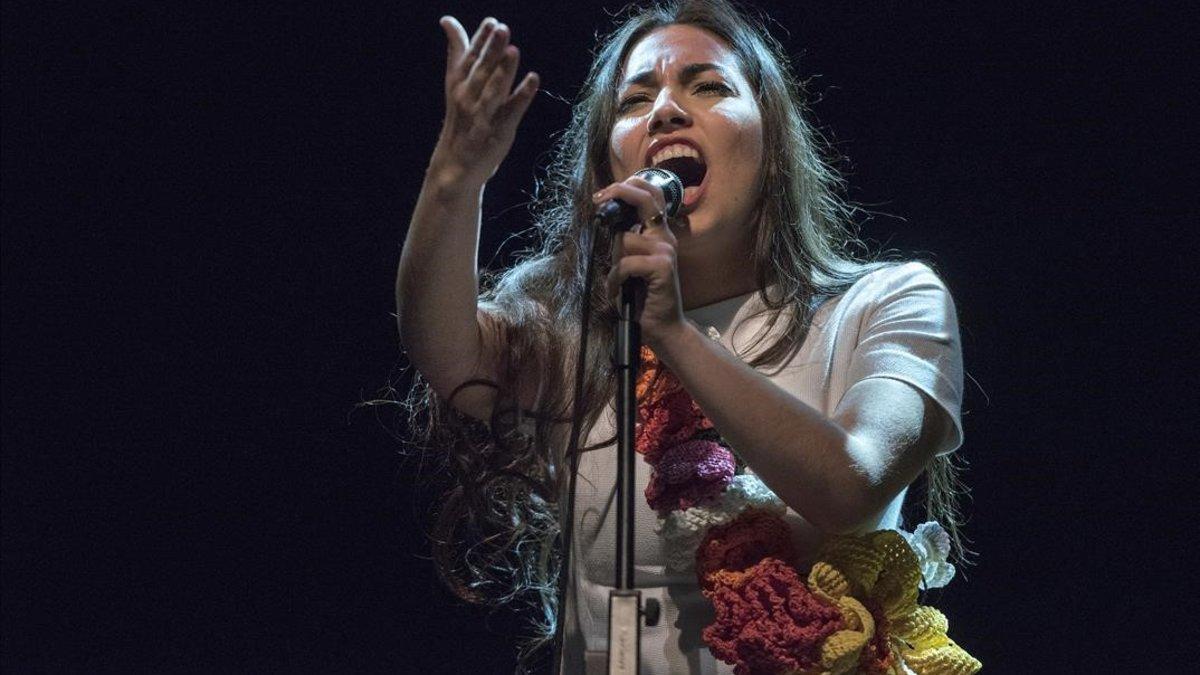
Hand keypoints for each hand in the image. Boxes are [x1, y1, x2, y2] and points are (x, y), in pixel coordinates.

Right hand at [432, 16, 538, 185]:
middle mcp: (468, 97)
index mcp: (459, 83)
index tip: (491, 22)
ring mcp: (483, 115)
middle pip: (481, 70)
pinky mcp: (498, 130)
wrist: (454, 165)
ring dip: (503, 71)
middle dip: (491, 50)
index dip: (480, 39)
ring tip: (514, 51)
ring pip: (493, 90)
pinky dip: (522, 95)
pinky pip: (511, 111)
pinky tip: (534, 80)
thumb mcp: (456, 83)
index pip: (469, 57)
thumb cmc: (461, 118)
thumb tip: (447, 20)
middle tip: (501, 28)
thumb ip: (458, 52)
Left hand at [595, 176, 686, 350]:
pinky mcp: (663, 266)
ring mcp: (666, 250)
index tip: (603, 194)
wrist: (662, 327)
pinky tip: (617, 291)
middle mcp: (665, 237)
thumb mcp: (628, 264)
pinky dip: (616, 279)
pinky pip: (626, 263)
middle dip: (619, 192)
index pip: (651, 195)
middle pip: (646, 198)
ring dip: (613, 262)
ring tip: (616, 282)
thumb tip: (608, 225)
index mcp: (659, 234)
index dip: (628, 186)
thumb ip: (624, 242)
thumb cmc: (641, 297)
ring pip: (624, 239)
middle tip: (597, 200)